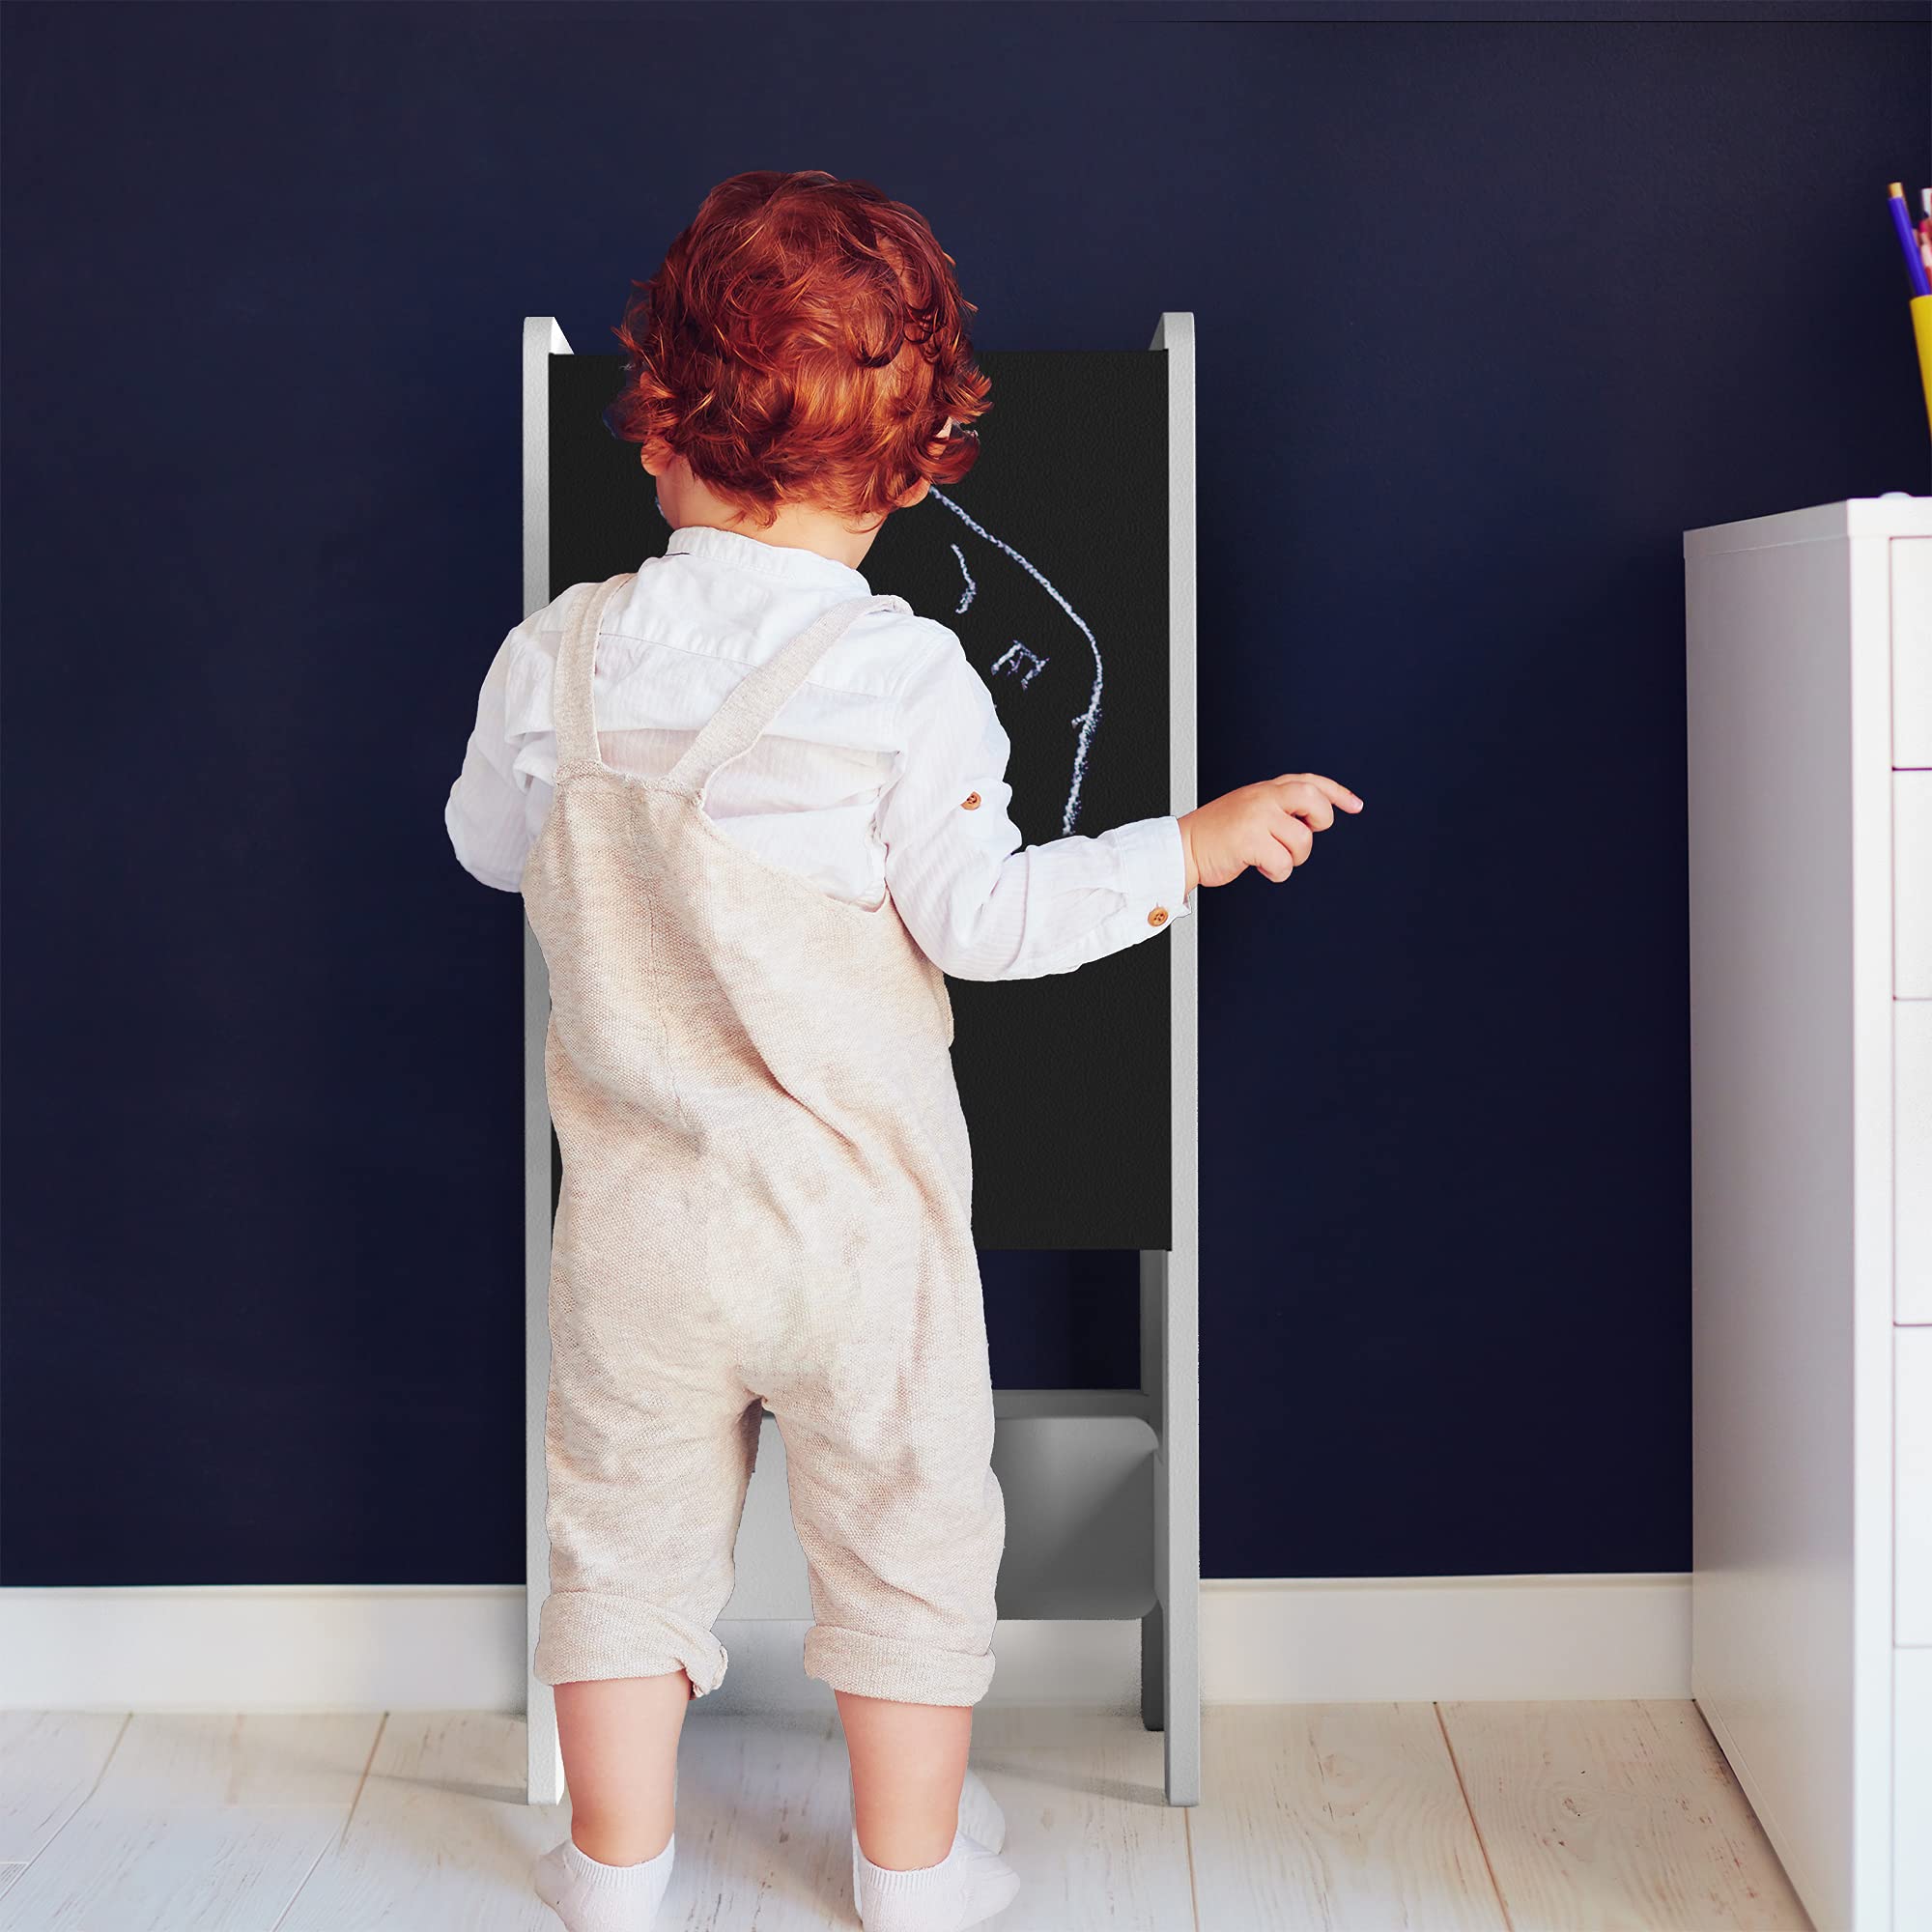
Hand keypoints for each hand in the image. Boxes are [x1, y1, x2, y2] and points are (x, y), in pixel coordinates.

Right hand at [1177, 773, 1361, 892]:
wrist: (1183, 847)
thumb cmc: (1216, 834)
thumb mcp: (1249, 808)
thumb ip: (1278, 806)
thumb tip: (1311, 818)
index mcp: (1265, 789)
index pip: (1310, 782)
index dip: (1337, 793)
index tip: (1354, 805)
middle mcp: (1263, 798)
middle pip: (1314, 799)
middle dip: (1320, 821)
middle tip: (1305, 834)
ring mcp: (1257, 817)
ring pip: (1302, 839)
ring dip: (1293, 857)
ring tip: (1272, 857)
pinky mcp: (1250, 840)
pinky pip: (1283, 862)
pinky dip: (1277, 872)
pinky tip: (1261, 866)